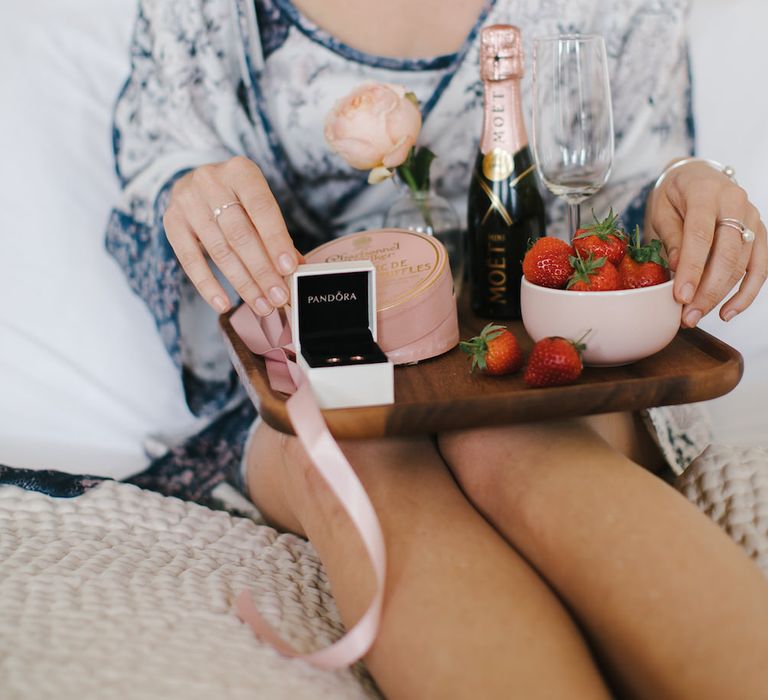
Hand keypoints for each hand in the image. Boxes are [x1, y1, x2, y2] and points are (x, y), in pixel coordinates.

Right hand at [163, 156, 301, 315]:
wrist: (195, 183)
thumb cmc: (235, 196)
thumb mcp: (258, 203)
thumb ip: (276, 232)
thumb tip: (296, 267)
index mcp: (240, 171)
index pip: (262, 209)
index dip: (276, 240)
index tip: (289, 268)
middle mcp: (211, 182)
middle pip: (240, 234)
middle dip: (262, 271)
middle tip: (279, 296)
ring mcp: (187, 201)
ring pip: (219, 250)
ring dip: (242, 283)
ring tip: (262, 305)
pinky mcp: (171, 222)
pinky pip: (190, 260)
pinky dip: (208, 286)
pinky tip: (224, 304)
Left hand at [646, 160, 766, 326]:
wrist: (696, 176)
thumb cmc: (673, 196)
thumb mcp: (661, 211)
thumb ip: (671, 238)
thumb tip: (678, 270)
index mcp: (705, 193)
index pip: (701, 235)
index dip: (692, 269)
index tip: (680, 297)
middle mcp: (736, 202)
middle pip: (728, 254)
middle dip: (707, 290)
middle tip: (687, 317)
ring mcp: (753, 217)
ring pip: (744, 264)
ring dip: (721, 296)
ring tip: (696, 317)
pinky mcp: (760, 232)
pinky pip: (760, 267)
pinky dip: (746, 293)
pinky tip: (728, 312)